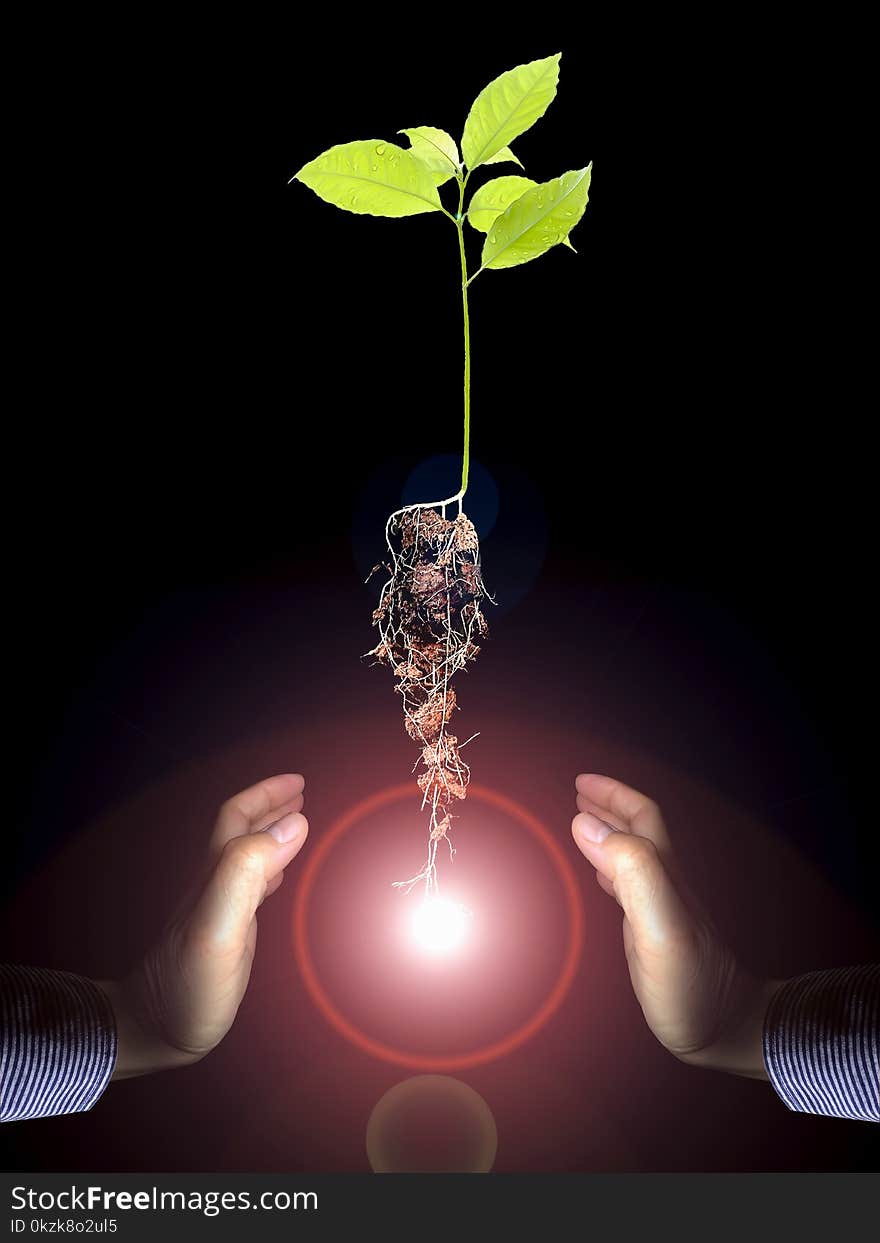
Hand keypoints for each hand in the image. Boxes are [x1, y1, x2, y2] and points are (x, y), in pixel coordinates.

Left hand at [98, 773, 307, 1078]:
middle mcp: (212, 886)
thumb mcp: (218, 927)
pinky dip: (270, 872)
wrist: (151, 1032)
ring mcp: (216, 911)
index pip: (237, 818)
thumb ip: (248, 873)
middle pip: (238, 832)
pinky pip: (248, 889)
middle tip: (301, 793)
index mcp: (213, 876)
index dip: (266, 795)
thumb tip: (292, 825)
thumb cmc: (186, 988)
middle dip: (269, 806)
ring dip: (270, 835)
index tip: (299, 783)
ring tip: (296, 824)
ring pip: (244, 857)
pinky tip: (278, 880)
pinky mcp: (222, 936)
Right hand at [572, 773, 781, 1078]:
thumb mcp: (661, 927)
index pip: (642, 818)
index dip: (613, 795)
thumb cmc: (693, 987)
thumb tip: (588, 826)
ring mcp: (662, 911)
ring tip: (584, 825)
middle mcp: (666, 887)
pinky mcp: (656, 937)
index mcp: (666, 876)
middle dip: (610, 808)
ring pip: (634, 857)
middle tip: (579, 794)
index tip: (581, 783)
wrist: (728, 1032)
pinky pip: (630, 890)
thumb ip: (632, 874)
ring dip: (609, 836)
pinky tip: (601, 880)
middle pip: (640, 832)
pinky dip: (610, 872)